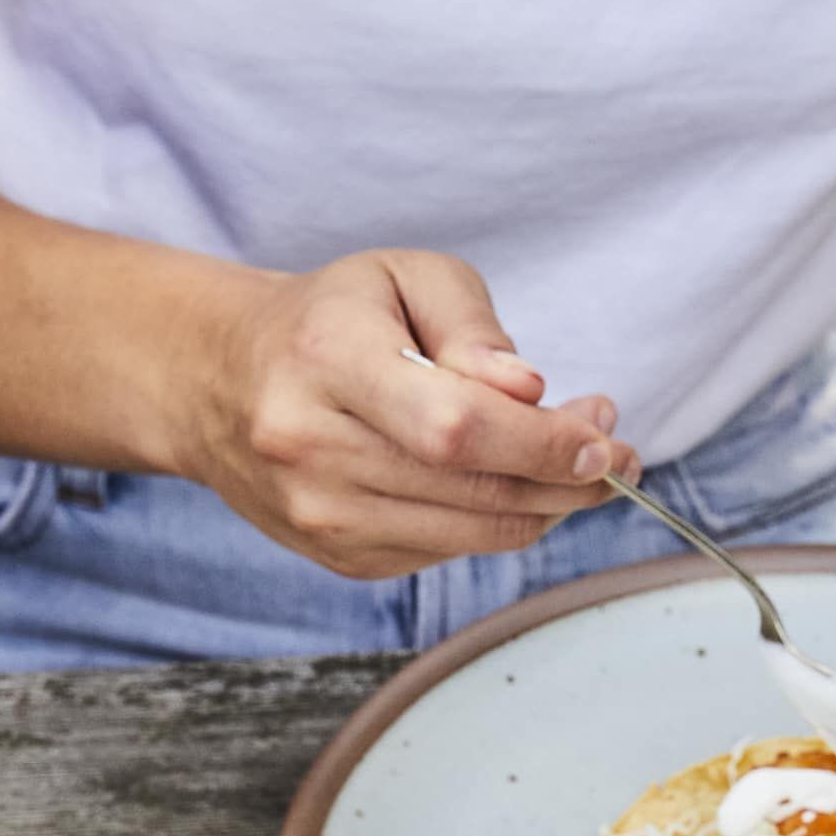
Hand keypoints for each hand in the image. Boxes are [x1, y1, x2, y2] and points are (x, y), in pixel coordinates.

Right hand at [176, 248, 639, 578]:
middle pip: (474, 489)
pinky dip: (492, 520)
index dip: (544, 444)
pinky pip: (450, 551)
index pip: (458, 427)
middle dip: (565, 478)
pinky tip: (497, 480)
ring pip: (474, 532)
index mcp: (328, 359)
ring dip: (545, 506)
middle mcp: (313, 446)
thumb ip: (472, 325)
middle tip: (614, 452)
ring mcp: (322, 516)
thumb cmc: (330, 319)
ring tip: (573, 462)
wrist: (222, 382)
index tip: (604, 438)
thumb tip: (529, 392)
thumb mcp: (401, 277)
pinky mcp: (339, 559)